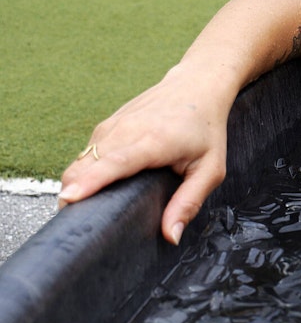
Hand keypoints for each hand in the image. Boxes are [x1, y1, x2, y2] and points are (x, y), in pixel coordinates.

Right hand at [58, 66, 232, 244]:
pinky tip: (93, 188)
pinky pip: (85, 154)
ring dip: (75, 185)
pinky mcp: (105, 127)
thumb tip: (170, 236)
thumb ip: (189, 202)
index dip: (90, 182)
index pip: (114, 163)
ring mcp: (111, 126)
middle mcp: (125, 131)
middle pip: (85, 166)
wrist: (196, 87)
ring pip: (80, 161)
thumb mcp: (210, 170)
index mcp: (153, 141)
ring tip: (82, 211)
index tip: (69, 199)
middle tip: (77, 223)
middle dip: (74, 194)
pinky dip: (83, 173)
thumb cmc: (206, 130)